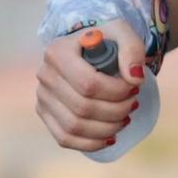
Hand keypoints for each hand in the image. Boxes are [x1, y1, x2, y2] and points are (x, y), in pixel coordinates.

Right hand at [34, 23, 144, 153]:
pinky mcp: (45, 114)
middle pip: (82, 107)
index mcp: (58, 52)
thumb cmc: (106, 42)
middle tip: (133, 102)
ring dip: (107, 128)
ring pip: (74, 126)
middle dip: (116, 110)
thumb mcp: (122, 34)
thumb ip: (132, 50)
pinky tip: (110, 136)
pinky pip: (65, 138)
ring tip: (125, 117)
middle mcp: (45, 75)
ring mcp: (42, 97)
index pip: (88, 83)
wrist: (88, 51)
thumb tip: (135, 78)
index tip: (134, 87)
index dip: (116, 92)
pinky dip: (91, 143)